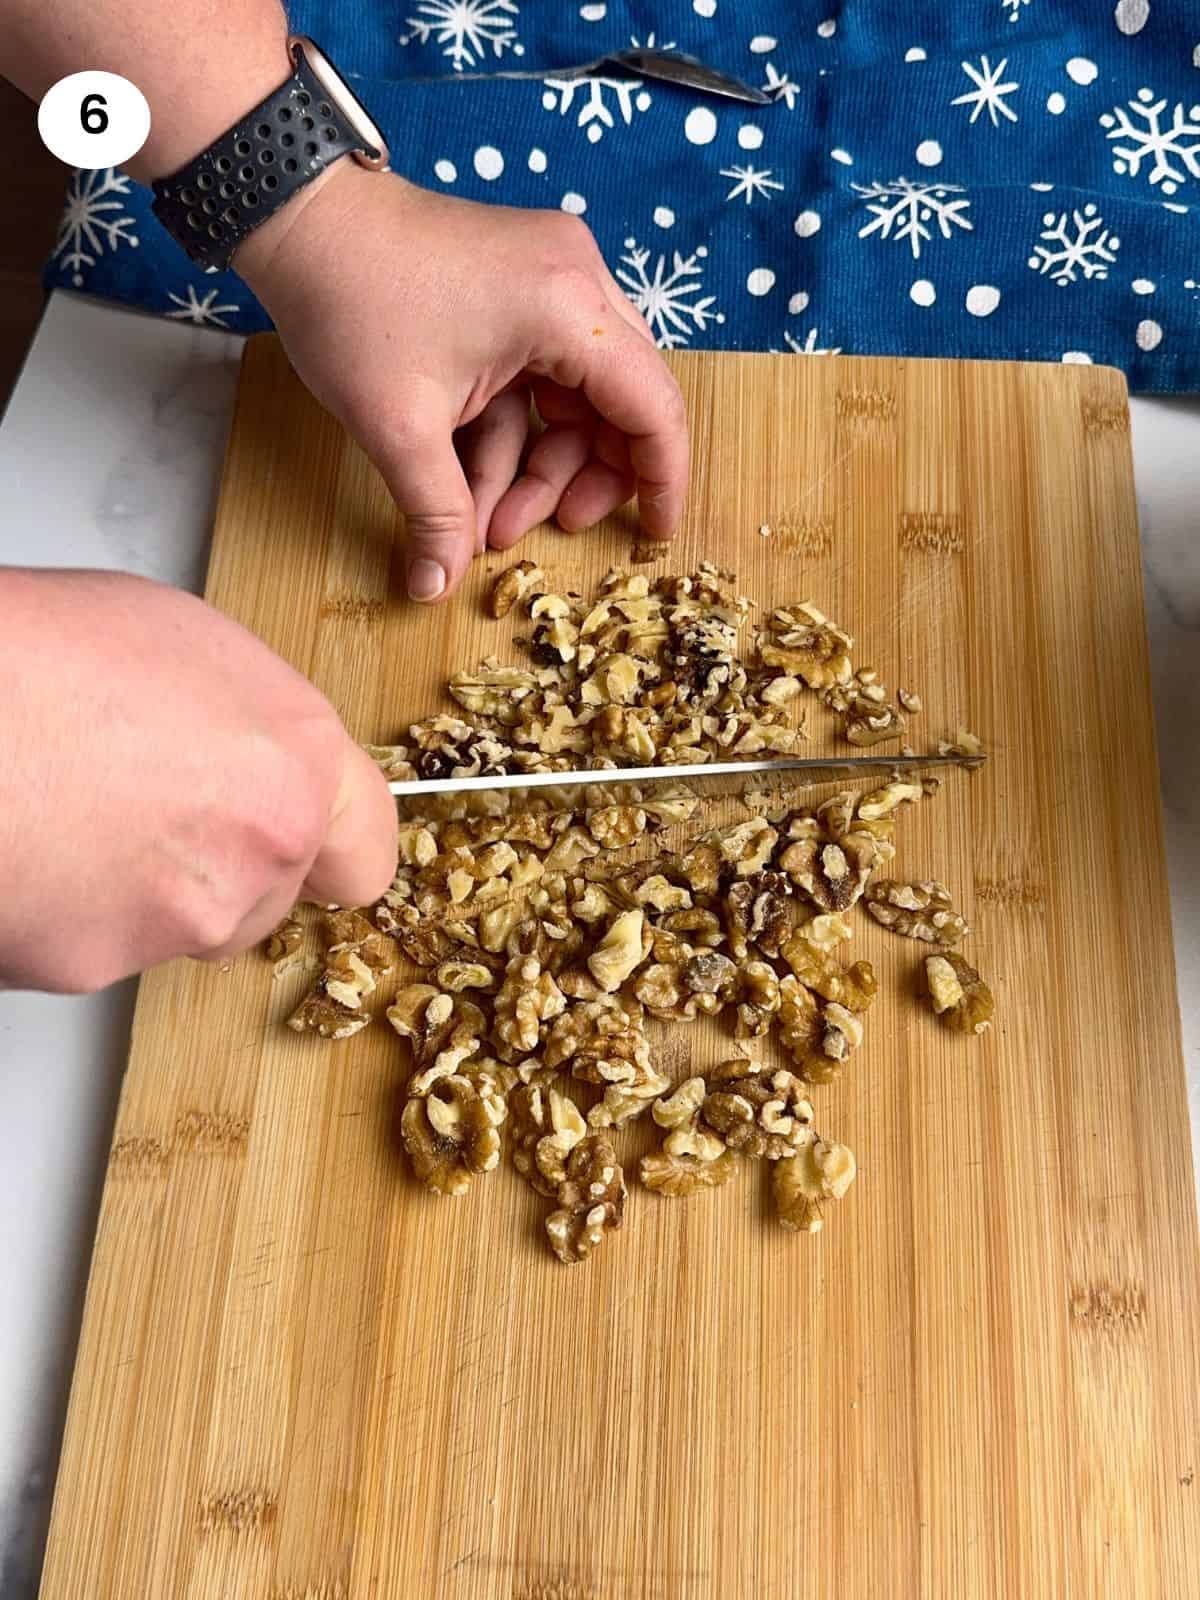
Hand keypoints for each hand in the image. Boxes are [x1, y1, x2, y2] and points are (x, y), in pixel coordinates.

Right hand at [0, 570, 396, 991]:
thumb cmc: (38, 655)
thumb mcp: (184, 642)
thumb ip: (252, 723)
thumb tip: (247, 750)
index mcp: (295, 768)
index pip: (366, 848)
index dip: (331, 841)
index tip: (312, 836)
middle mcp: (255, 859)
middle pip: (270, 892)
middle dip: (225, 857)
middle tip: (150, 794)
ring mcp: (176, 923)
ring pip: (186, 922)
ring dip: (149, 883)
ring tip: (76, 806)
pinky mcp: (92, 971)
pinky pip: (104, 945)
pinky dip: (77, 910)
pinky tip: (39, 843)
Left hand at [235, 165, 688, 602]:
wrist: (297, 218)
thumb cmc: (349, 301)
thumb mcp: (398, 427)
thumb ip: (435, 513)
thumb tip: (434, 588)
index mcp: (568, 308)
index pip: (653, 407)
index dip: (660, 480)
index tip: (653, 534)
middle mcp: (577, 282)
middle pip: (622, 404)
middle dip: (583, 478)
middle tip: (548, 529)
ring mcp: (551, 279)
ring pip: (577, 398)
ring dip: (537, 464)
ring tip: (481, 519)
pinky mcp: (521, 287)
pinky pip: (541, 376)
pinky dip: (512, 429)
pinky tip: (468, 479)